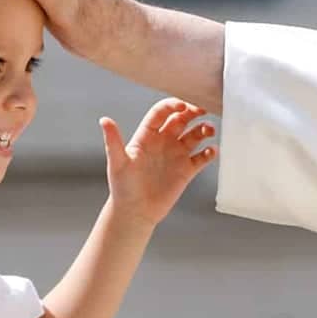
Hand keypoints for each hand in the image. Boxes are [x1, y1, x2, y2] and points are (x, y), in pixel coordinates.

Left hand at [99, 98, 217, 227]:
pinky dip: (210, 152)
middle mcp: (163, 142)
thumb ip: (113, 141)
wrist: (135, 212)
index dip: (173, 105)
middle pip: (182, 119)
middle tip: (203, 110)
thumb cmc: (123, 188)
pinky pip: (202, 157)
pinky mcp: (187, 170)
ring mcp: (176, 155)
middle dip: (193, 112)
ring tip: (209, 131)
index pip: (161, 113)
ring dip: (204, 129)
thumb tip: (104, 120)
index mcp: (147, 136)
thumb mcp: (118, 162)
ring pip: (195, 135)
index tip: (184, 105)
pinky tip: (212, 151)